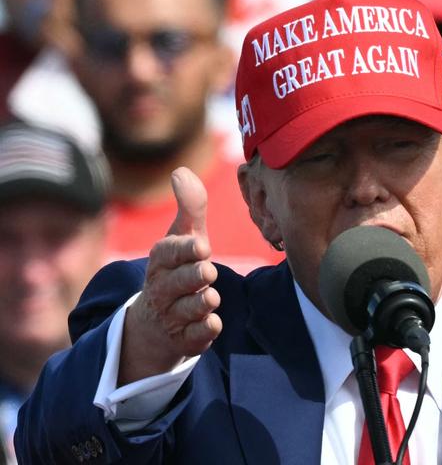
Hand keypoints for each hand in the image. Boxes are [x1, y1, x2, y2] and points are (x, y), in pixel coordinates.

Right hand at [118, 167, 220, 384]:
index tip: (202, 245)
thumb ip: (190, 206)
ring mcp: (171, 315)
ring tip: (210, 296)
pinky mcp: (184, 339)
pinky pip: (196, 335)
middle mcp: (161, 288)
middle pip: (176, 283)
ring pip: (187, 309)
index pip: (167, 252)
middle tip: (208, 272)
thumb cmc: (179, 268)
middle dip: (193, 277)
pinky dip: (205, 329)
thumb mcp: (186, 236)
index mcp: (161, 261)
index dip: (184, 249)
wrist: (159, 319)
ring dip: (201, 302)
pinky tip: (212, 322)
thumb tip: (181, 171)